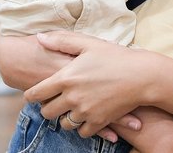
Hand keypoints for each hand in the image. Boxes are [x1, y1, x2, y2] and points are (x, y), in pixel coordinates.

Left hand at [25, 32, 155, 138]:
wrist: (141, 76)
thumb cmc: (115, 56)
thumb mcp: (88, 43)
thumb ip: (61, 41)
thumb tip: (40, 38)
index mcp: (66, 78)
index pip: (36, 93)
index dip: (30, 95)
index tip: (32, 94)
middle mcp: (72, 98)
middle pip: (47, 112)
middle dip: (47, 107)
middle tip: (53, 101)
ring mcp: (85, 112)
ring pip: (64, 124)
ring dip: (64, 117)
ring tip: (70, 108)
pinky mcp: (99, 122)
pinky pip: (82, 132)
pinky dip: (81, 126)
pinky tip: (85, 116)